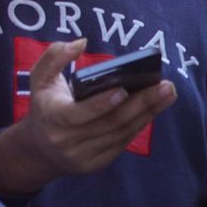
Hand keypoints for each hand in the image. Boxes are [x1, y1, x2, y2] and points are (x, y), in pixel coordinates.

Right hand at [0, 39, 176, 193]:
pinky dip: (140, 125)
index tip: (124, 89)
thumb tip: (81, 42)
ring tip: (168, 94)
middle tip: (166, 86)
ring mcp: (83, 156)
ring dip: (148, 114)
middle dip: (141, 104)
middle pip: (110, 123)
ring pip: (121, 134)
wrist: (38, 151)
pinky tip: (155, 108)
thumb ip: (55, 56)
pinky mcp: (96, 164)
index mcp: (52, 117)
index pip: (78, 114)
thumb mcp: (39, 78)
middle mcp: (67, 141)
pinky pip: (123, 143)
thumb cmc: (44, 106)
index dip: (101, 104)